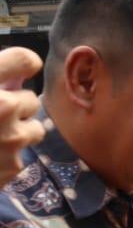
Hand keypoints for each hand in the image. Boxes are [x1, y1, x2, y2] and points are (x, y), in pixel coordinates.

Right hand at [0, 47, 44, 186]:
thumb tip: (5, 77)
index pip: (25, 60)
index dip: (21, 65)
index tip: (16, 70)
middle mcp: (3, 108)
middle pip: (30, 99)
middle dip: (13, 104)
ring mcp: (11, 140)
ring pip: (33, 128)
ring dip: (18, 130)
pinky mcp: (13, 167)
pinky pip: (21, 155)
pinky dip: (7, 155)